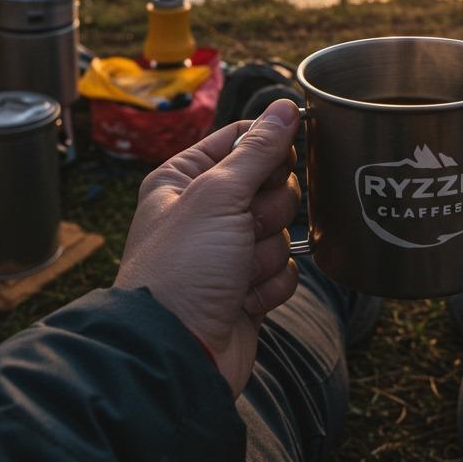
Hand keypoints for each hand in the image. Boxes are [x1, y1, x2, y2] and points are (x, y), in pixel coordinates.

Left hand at [114, 99, 300, 396]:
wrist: (176, 355)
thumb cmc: (182, 269)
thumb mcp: (218, 195)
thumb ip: (259, 150)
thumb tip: (285, 106)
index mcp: (185, 179)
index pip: (243, 140)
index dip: (268, 150)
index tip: (280, 160)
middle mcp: (206, 211)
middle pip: (272, 184)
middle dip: (268, 210)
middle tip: (244, 227)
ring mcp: (227, 251)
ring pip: (282, 229)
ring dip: (267, 252)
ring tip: (237, 272)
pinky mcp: (247, 288)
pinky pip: (285, 270)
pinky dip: (271, 285)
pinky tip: (244, 299)